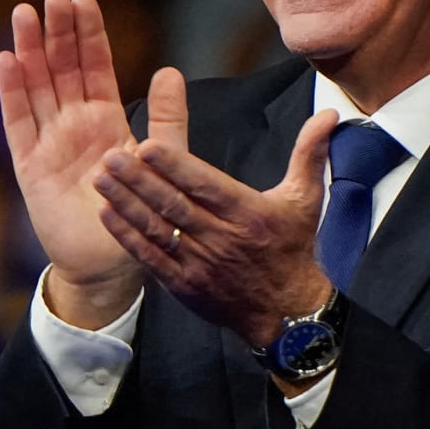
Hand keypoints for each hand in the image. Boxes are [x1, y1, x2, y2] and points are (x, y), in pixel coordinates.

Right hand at [0, 0, 170, 326]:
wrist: (109, 265)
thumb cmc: (138, 215)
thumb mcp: (161, 162)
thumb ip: (167, 120)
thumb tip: (169, 71)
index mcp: (103, 120)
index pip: (93, 67)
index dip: (88, 34)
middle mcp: (72, 125)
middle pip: (60, 68)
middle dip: (56, 32)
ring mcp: (48, 142)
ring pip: (36, 86)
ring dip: (30, 50)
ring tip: (25, 13)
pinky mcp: (29, 166)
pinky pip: (18, 123)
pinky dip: (12, 92)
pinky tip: (8, 60)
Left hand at [94, 99, 341, 347]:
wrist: (289, 315)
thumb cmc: (293, 249)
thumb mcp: (306, 200)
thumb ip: (310, 153)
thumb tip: (330, 113)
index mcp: (248, 213)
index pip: (205, 185)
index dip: (174, 166)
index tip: (147, 145)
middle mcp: (221, 238)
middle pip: (174, 205)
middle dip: (139, 180)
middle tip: (109, 156)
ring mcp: (200, 264)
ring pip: (157, 229)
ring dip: (125, 204)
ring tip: (99, 178)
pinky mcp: (184, 285)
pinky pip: (150, 257)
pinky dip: (127, 237)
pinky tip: (106, 214)